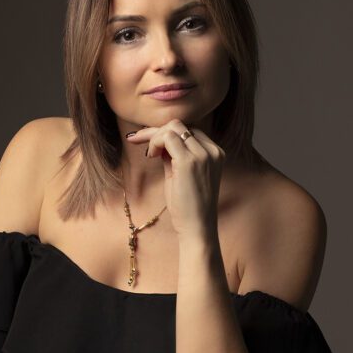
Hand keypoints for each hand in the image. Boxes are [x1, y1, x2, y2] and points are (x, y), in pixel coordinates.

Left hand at [125, 118, 224, 238]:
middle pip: (180, 125)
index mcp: (215, 153)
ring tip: (148, 154)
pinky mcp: (189, 161)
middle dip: (156, 131)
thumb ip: (174, 157)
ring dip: (154, 137)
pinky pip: (167, 138)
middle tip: (137, 141)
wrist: (197, 227)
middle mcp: (212, 150)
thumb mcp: (181, 175)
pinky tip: (150, 156)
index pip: (189, 131)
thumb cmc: (189, 206)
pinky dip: (154, 142)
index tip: (149, 145)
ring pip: (172, 127)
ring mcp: (202, 154)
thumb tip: (159, 143)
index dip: (166, 134)